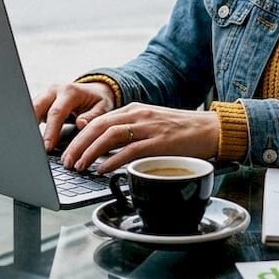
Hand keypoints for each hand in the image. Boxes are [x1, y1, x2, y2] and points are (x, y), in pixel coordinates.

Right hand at [33, 82, 116, 152]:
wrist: (95, 90)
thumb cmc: (98, 100)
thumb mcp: (102, 108)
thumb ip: (92, 116)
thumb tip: (81, 124)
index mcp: (70, 92)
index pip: (56, 112)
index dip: (51, 131)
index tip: (47, 146)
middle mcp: (55, 90)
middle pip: (37, 106)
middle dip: (32, 126)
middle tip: (34, 146)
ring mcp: (47, 94)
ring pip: (32, 107)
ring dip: (29, 124)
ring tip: (30, 142)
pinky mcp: (43, 100)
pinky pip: (33, 110)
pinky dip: (31, 122)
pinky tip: (31, 136)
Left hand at [62, 102, 219, 173]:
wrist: (211, 129)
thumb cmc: (182, 131)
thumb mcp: (151, 124)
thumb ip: (131, 130)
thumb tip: (107, 148)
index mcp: (134, 110)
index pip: (99, 120)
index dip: (80, 136)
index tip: (69, 150)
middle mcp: (138, 115)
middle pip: (98, 126)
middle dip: (78, 144)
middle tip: (67, 161)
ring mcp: (148, 127)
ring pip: (109, 136)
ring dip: (90, 152)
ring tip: (80, 166)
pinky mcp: (159, 142)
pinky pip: (129, 150)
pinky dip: (112, 159)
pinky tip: (102, 169)